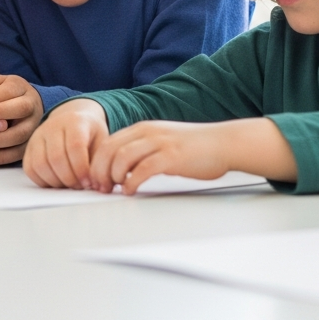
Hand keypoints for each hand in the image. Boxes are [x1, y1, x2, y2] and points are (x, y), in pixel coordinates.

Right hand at [23, 99, 108, 188]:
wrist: (73, 120)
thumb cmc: (90, 134)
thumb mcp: (101, 141)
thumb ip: (98, 160)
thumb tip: (94, 184)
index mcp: (74, 121)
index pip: (75, 146)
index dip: (81, 169)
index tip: (88, 182)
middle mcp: (52, 126)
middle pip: (56, 157)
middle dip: (69, 178)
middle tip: (79, 186)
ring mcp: (37, 136)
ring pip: (40, 164)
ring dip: (56, 182)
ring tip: (69, 185)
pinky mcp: (28, 148)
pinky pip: (30, 169)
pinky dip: (42, 181)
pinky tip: (56, 182)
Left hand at [89, 120, 232, 194]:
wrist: (224, 143)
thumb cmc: (195, 147)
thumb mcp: (161, 141)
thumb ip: (141, 150)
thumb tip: (120, 169)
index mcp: (142, 128)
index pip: (107, 143)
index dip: (95, 163)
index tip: (95, 179)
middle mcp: (148, 132)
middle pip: (108, 150)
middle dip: (99, 171)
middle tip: (100, 188)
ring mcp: (160, 143)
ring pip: (121, 158)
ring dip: (112, 177)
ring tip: (114, 189)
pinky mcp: (172, 157)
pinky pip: (143, 170)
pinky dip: (131, 182)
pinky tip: (130, 191)